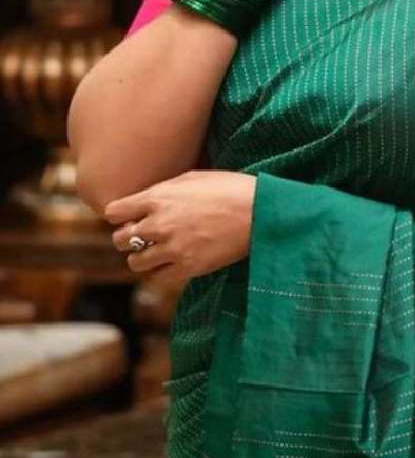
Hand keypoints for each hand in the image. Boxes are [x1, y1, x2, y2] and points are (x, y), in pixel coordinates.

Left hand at [104, 169, 256, 288]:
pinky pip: (156, 279)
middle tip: (143, 237)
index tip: (130, 217)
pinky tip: (169, 264)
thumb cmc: (229, 188)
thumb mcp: (191, 178)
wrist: (259, 211)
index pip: (113, 212)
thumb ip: (162, 191)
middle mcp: (159, 224)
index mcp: (157, 197)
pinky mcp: (188, 268)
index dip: (120, 216)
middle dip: (128, 238)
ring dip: (142, 257)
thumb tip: (145, 201)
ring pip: (135, 263)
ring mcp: (172, 248)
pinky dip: (159, 273)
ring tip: (156, 252)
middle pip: (120, 240)